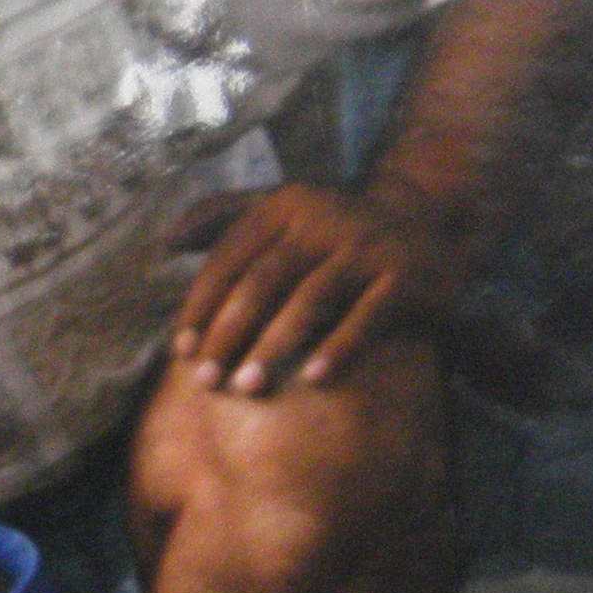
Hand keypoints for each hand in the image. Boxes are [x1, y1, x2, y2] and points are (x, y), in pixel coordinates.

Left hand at [171, 182, 463, 398]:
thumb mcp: (281, 209)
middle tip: (206, 380)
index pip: (230, 258)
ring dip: (273, 346)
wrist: (426, 217)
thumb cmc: (332, 226)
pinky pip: (367, 317)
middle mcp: (324, 219)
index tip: (181, 351)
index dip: (201, 306)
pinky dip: (338, 347)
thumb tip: (166, 243)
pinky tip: (312, 379)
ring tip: (246, 387)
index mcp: (286, 205)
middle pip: (263, 281)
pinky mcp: (404, 274)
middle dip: (229, 333)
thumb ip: (223, 217)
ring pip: (310, 299)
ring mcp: (366, 245)